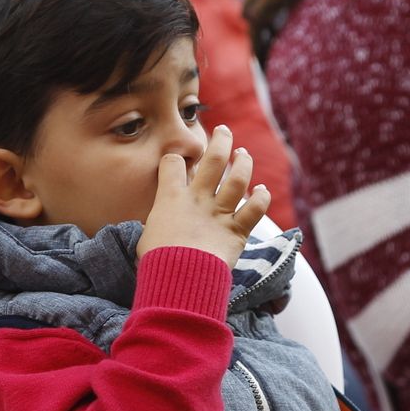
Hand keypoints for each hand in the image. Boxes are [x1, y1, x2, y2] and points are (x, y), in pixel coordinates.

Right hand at [137, 124, 270, 267]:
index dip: (175, 158)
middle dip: (220, 141)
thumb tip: (155, 228)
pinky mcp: (237, 231)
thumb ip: (157, 223)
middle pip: (214, 159)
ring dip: (243, 162)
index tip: (179, 159)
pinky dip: (262, 197)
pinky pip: (256, 208)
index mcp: (171, 198)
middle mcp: (198, 200)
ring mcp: (219, 213)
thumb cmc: (158, 261)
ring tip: (243, 154)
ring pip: (238, 178)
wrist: (178, 279)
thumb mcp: (147, 236)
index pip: (173, 163)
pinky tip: (262, 190)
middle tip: (224, 131)